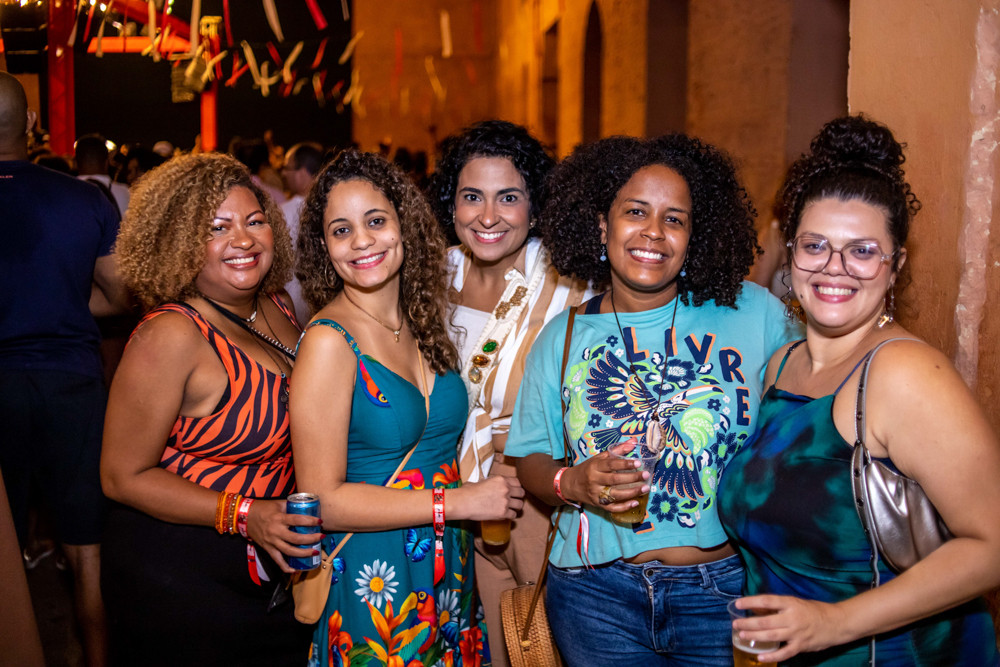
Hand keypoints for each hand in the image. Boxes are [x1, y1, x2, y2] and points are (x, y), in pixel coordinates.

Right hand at [244, 499, 322, 573]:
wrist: (244, 516)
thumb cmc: (263, 508)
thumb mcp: (278, 504)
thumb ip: (291, 505)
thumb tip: (306, 505)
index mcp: (279, 518)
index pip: (298, 520)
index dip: (310, 521)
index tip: (320, 521)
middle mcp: (275, 531)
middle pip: (296, 539)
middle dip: (311, 539)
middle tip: (321, 537)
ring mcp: (271, 542)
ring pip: (289, 551)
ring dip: (303, 554)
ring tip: (314, 552)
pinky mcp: (267, 549)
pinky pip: (277, 561)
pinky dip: (286, 567)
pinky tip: (296, 570)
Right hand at [453, 476, 524, 520]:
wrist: (463, 502)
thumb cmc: (468, 492)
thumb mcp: (482, 481)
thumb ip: (490, 483)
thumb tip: (489, 485)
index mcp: (501, 479)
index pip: (518, 482)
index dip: (516, 487)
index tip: (514, 491)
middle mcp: (505, 489)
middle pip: (522, 493)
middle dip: (518, 497)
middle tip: (514, 500)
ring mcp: (505, 501)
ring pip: (520, 505)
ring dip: (516, 507)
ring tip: (511, 509)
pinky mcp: (503, 513)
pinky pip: (514, 515)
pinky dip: (510, 516)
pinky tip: (506, 515)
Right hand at [562, 439, 648, 512]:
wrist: (570, 484)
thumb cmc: (587, 469)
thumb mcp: (599, 458)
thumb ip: (617, 450)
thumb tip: (634, 441)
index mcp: (595, 467)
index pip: (611, 465)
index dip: (624, 464)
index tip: (638, 463)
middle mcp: (594, 480)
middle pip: (615, 480)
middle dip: (632, 478)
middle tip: (646, 475)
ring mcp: (596, 494)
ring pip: (615, 495)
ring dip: (632, 492)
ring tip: (645, 488)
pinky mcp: (598, 504)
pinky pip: (612, 507)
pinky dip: (624, 507)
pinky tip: (635, 503)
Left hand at [732, 595, 848, 662]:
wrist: (837, 623)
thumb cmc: (814, 610)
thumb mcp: (796, 603)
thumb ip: (779, 607)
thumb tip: (757, 609)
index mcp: (790, 603)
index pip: (766, 601)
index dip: (751, 602)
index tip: (737, 603)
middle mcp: (792, 618)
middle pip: (765, 621)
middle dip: (748, 623)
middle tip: (735, 624)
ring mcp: (796, 633)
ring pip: (771, 636)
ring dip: (754, 636)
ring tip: (741, 635)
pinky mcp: (801, 646)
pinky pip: (784, 653)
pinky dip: (771, 656)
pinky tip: (760, 657)